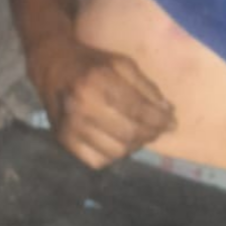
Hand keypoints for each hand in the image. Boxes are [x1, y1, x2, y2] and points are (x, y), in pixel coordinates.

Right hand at [29, 37, 175, 168]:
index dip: (159, 120)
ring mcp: (70, 126)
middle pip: (129, 133)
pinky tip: (119, 142)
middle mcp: (82, 105)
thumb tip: (168, 112)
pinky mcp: (63, 140)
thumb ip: (147, 87)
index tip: (172, 123)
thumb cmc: (93, 63)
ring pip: (115, 152)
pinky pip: (97, 161)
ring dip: (134, 147)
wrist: (53, 65)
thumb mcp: (123, 64)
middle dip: (151, 134)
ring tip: (140, 135)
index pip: (138, 110)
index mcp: (99, 80)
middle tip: (158, 130)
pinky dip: (114, 156)